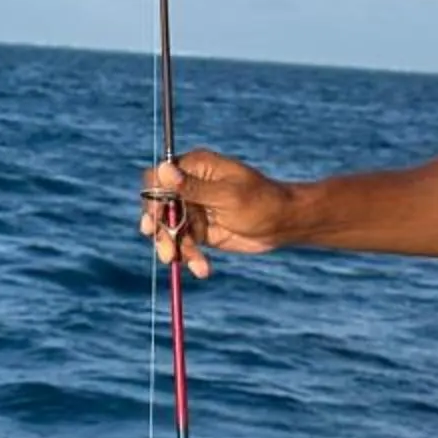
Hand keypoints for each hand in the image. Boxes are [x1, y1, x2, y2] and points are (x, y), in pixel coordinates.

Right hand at [138, 149, 300, 279]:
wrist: (285, 225)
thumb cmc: (261, 202)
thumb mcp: (226, 196)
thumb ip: (192, 187)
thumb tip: (163, 169)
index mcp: (195, 169)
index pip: (157, 179)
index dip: (152, 199)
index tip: (156, 220)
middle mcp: (189, 187)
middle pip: (158, 208)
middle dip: (162, 231)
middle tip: (168, 252)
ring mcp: (193, 210)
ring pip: (168, 230)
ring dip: (176, 249)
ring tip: (192, 264)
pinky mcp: (199, 231)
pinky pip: (183, 245)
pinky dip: (190, 258)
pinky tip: (203, 269)